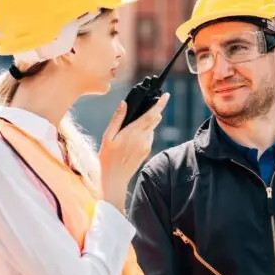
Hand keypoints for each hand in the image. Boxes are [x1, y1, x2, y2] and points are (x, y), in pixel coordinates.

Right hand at [98, 94, 169, 209]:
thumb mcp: (108, 136)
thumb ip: (117, 119)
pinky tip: (132, 136)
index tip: (166, 95)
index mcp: (133, 132)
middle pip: (155, 119)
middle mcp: (143, 138)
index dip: (160, 104)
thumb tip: (124, 103)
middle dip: (155, 110)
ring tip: (133, 124)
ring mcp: (146, 145)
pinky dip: (144, 131)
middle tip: (150, 103)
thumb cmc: (107, 157)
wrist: (114, 178)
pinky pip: (149, 136)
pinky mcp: (147, 151)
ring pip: (152, 128)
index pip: (151, 115)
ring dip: (148, 122)